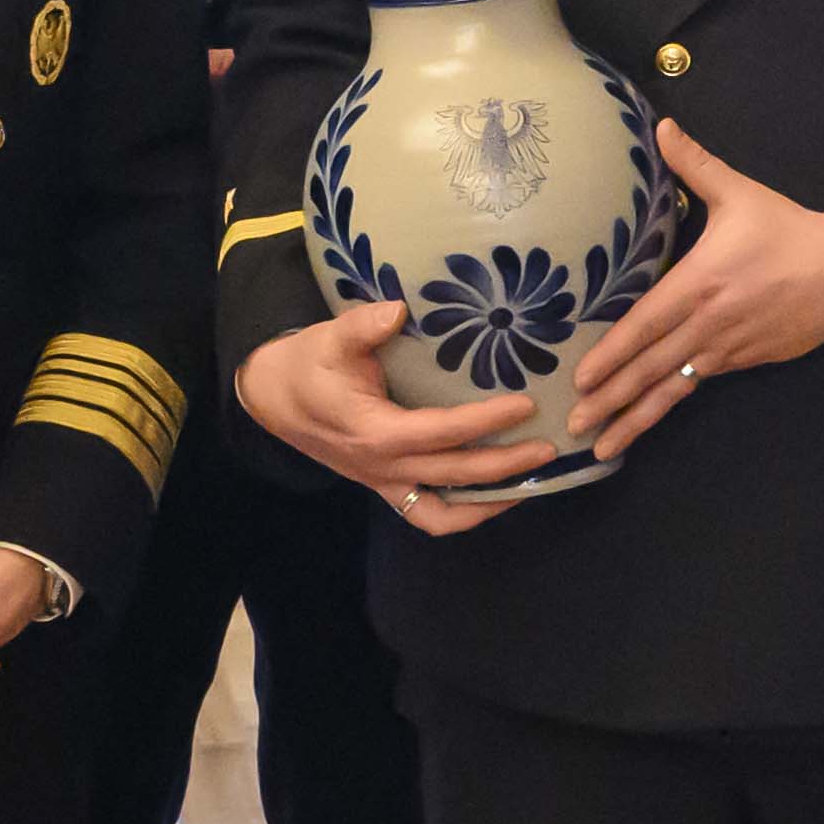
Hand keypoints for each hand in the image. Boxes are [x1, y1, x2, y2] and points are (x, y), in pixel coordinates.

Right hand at [240, 292, 564, 529]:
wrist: (272, 398)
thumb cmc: (307, 365)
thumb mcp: (329, 339)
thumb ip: (363, 325)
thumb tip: (399, 309)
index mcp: (374, 432)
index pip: (441, 433)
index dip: (485, 422)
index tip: (525, 405)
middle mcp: (382, 467)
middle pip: (455, 477)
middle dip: (507, 466)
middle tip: (550, 445)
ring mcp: (383, 483)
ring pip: (442, 512)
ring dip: (489, 503)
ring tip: (532, 483)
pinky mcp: (384, 487)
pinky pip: (427, 515)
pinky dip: (463, 513)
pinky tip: (495, 496)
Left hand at [555, 125, 823, 452]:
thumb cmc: (788, 231)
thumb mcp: (742, 193)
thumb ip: (696, 165)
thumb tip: (662, 127)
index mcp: (701, 283)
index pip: (646, 324)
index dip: (611, 354)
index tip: (581, 378)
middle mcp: (710, 323)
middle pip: (652, 368)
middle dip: (611, 400)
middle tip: (573, 427)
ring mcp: (729, 348)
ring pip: (674, 388)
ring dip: (636, 417)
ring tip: (604, 447)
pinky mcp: (746, 361)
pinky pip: (700, 384)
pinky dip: (671, 404)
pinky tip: (648, 419)